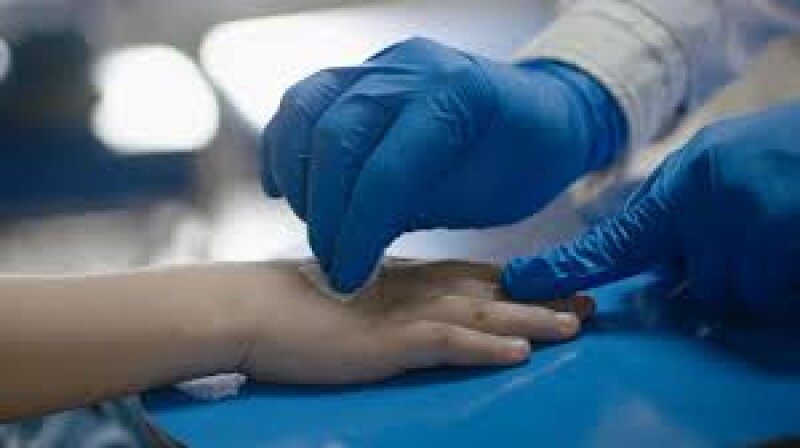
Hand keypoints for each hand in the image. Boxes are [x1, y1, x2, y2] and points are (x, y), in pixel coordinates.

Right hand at [241, 259, 593, 384]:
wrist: (249, 308)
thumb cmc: (294, 304)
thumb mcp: (354, 292)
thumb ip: (388, 296)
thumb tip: (410, 308)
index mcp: (409, 276)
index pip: (477, 276)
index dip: (523, 282)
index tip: (563, 285)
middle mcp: (415, 289)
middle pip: (492, 293)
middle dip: (544, 299)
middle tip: (592, 304)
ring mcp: (401, 314)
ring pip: (481, 316)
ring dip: (530, 322)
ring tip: (575, 326)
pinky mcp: (385, 341)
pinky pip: (445, 344)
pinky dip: (484, 349)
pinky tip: (519, 355)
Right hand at [262, 37, 625, 291]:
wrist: (540, 114)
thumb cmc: (522, 162)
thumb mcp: (481, 198)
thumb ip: (415, 210)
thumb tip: (352, 245)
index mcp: (456, 96)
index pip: (387, 170)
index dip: (360, 231)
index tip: (348, 274)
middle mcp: (412, 68)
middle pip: (337, 137)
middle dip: (325, 209)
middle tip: (330, 256)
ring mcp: (382, 63)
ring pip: (308, 109)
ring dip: (300, 176)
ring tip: (312, 223)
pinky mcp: (361, 71)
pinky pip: (304, 99)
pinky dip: (287, 144)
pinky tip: (288, 186)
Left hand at [501, 101, 799, 319]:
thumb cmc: (780, 152)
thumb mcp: (716, 167)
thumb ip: (674, 208)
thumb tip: (644, 253)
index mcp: (681, 183)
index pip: (615, 240)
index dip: (565, 268)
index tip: (518, 282)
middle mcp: (702, 202)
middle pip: (697, 283)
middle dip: (721, 270)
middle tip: (753, 230)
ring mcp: (744, 221)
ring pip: (735, 291)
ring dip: (758, 275)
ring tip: (779, 230)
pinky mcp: (782, 233)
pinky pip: (774, 291)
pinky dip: (787, 277)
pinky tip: (793, 239)